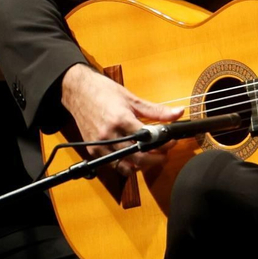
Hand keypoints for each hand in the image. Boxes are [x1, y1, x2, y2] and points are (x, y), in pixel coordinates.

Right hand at [60, 63, 181, 175]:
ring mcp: (100, 145)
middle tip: (164, 154)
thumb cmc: (104, 92)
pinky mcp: (93, 151)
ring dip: (141, 166)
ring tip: (150, 156)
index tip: (171, 141)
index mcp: (121, 120)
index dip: (163, 143)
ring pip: (126, 167)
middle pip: (138, 158)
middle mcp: (110, 135)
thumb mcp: (132, 99)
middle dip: (156, 159)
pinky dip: (126, 165)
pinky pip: (113, 166)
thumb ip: (156, 110)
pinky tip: (133, 157)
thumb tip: (178, 113)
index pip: (148, 139)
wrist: (78, 91)